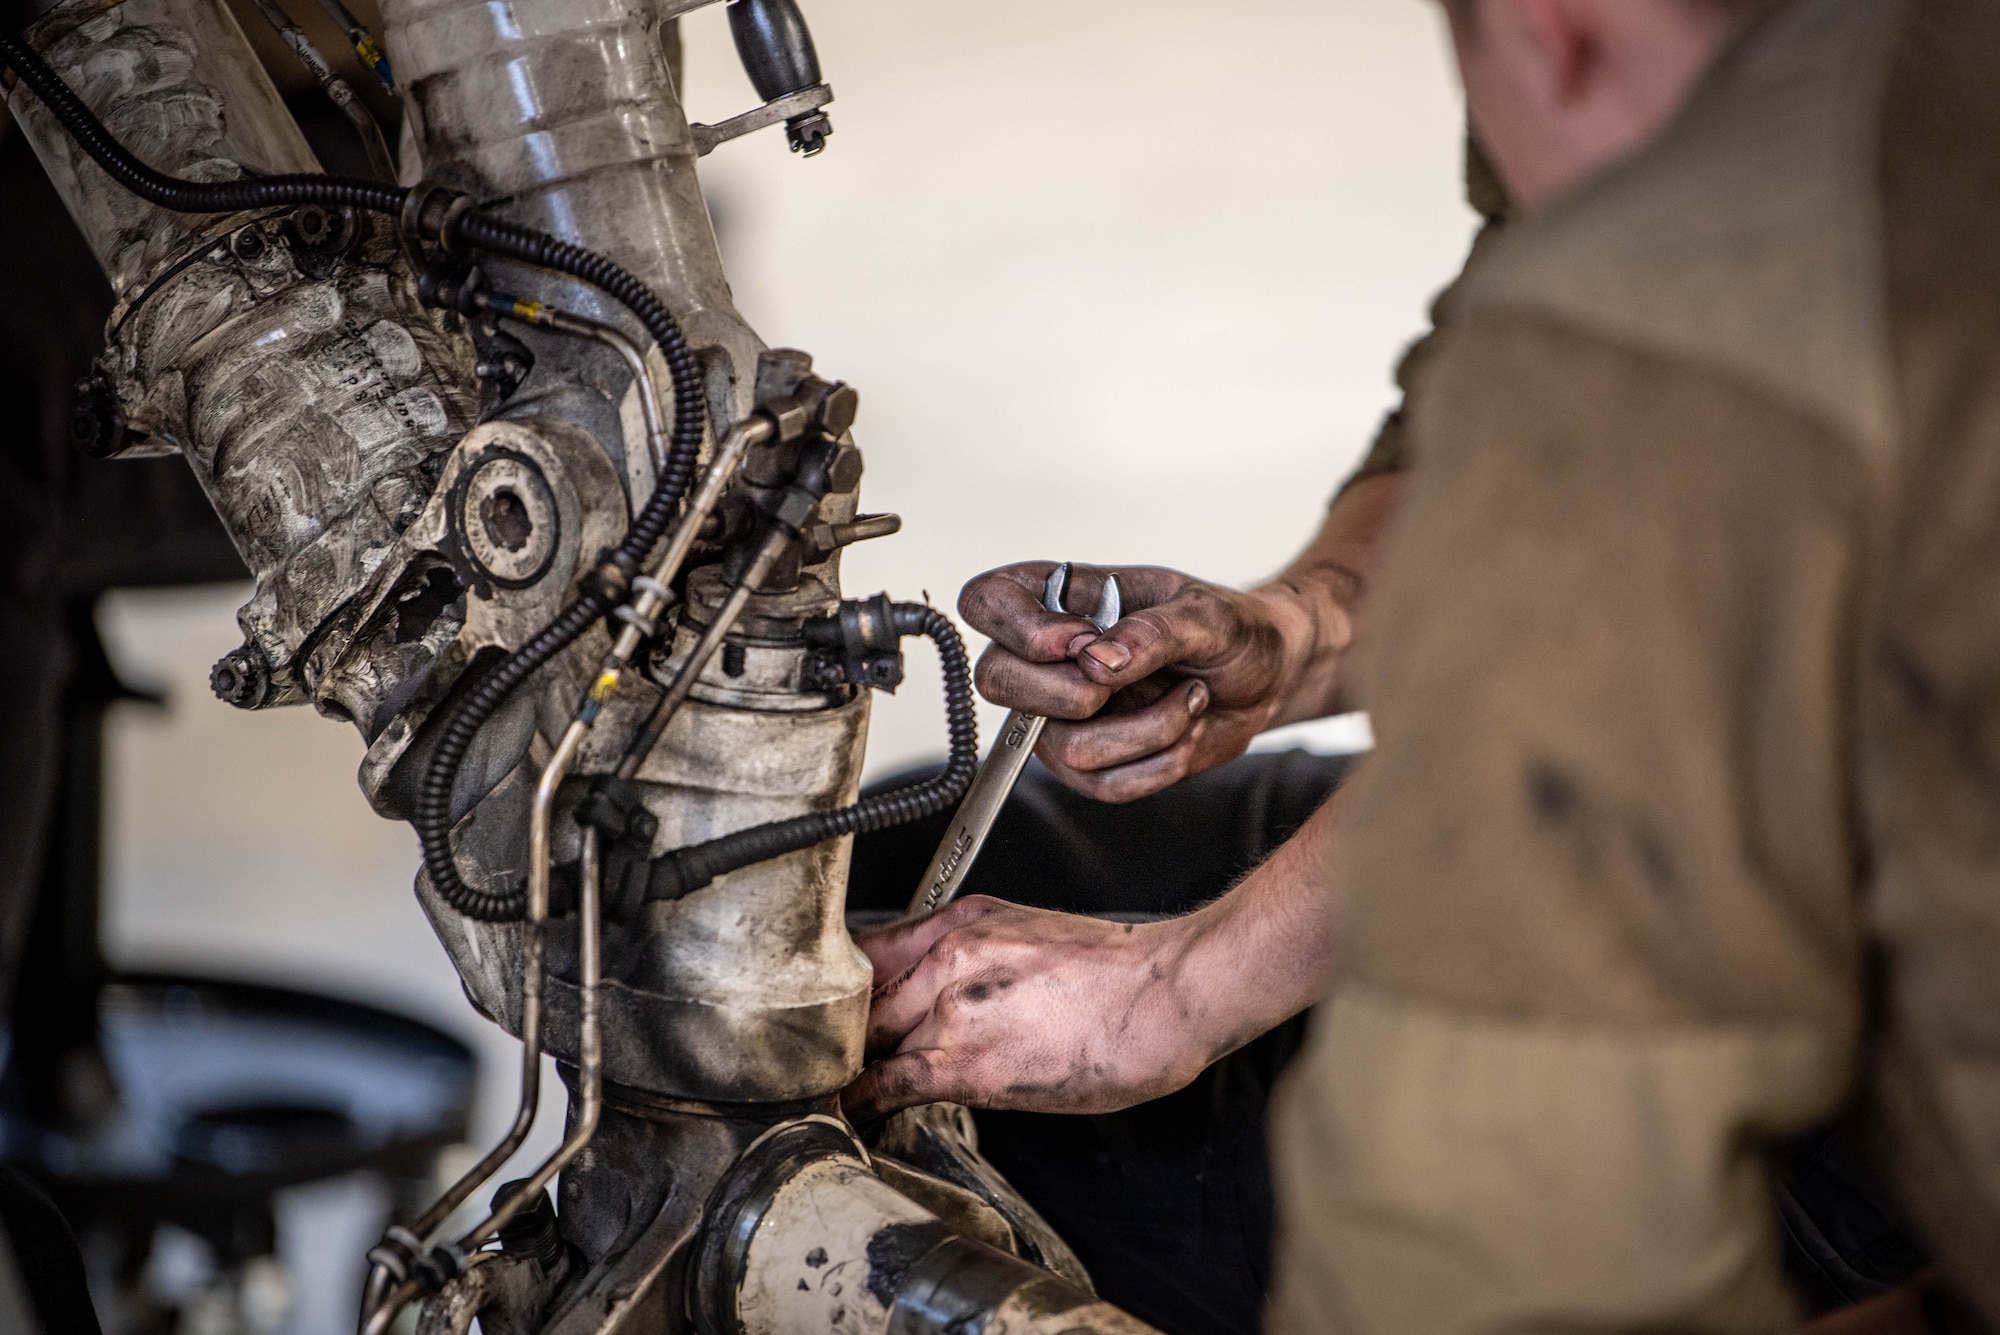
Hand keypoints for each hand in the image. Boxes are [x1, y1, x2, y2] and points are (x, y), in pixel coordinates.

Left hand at [842, 896, 1220, 1122]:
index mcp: (963, 920)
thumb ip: (973, 950)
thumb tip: (939, 979)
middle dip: (835, 1027)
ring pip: (865, 1040)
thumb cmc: (1115, 973)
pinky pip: (884, 1085)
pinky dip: (857, 1101)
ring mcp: (951, 1009)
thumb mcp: (1030, 930)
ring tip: (826, 1085)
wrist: (1161, 998)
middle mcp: (948, 957)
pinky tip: (846, 1113)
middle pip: (858, 994)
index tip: (825, 1004)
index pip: (869, 945)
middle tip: (818, 1051)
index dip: (838, 981)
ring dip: (843, 1065)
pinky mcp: (963, 1064)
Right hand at [957, 562, 1316, 801]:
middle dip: (1073, 695)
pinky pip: (1103, 786)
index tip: (1081, 641)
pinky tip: (1188, 727)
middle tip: (1129, 678)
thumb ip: (1152, 632)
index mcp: (1061, 599)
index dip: (1018, 628)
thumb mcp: (1206, 616)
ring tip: (1191, 700)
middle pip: (998, 682)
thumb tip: (1097, 661)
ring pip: (1062, 748)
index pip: (986, 602)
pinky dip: (1161, 763)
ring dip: (1147, 731)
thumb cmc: (1230, 630)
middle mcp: (1047, 659)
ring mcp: (1061, 716)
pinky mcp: (1090, 765)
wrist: (1266, 677)